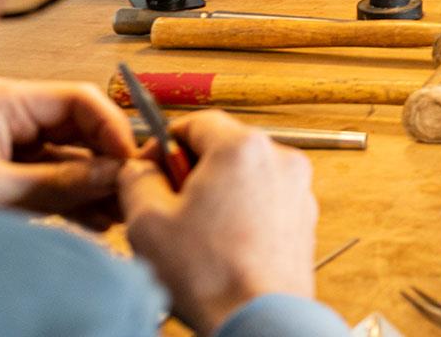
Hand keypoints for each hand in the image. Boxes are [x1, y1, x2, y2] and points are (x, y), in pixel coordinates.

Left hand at [0, 78, 134, 228]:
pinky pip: (59, 179)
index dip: (112, 127)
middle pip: (82, 127)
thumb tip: (116, 172)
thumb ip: (59, 179)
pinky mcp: (13, 174)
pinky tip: (97, 220)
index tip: (131, 160)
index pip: (78, 99)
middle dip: (108, 159)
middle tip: (133, 189)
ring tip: (120, 212)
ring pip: (75, 156)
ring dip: (98, 183)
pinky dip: (79, 199)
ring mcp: (14, 145)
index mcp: (4, 100)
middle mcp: (13, 115)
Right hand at [120, 111, 317, 333]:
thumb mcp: (147, 221)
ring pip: (244, 176)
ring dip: (216, 194)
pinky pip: (264, 201)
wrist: (260, 320)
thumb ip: (136, 179)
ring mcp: (298, 188)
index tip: (148, 169)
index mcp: (242, 148)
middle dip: (191, 172)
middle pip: (223, 147)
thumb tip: (139, 168)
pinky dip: (241, 214)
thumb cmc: (210, 276)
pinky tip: (221, 247)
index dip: (163, 144)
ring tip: (194, 235)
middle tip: (167, 207)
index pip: (195, 122)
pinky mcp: (304, 217)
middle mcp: (279, 158)